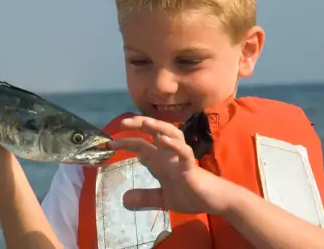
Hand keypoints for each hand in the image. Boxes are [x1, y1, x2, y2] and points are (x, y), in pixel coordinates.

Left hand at [110, 116, 228, 214]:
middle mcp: (169, 154)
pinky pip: (184, 152)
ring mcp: (180, 158)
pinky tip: (164, 141)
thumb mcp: (162, 199)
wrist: (214, 201)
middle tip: (122, 123)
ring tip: (145, 122)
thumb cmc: (191, 194)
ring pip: (171, 134)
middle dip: (139, 124)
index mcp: (161, 160)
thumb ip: (145, 197)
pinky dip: (174, 145)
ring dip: (158, 127)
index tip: (109, 144)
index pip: (141, 144)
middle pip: (154, 131)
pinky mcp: (191, 166)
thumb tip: (124, 199)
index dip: (125, 142)